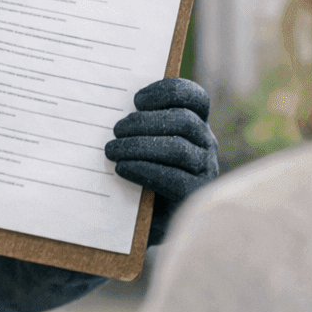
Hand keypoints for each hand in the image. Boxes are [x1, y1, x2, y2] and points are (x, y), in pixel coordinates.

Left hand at [104, 77, 218, 243]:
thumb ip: (135, 125)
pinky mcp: (196, 196)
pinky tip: (122, 168)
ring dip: (140, 146)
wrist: (147, 221)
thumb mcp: (140, 143)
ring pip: (179, 149)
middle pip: (184, 120)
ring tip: (111, 150)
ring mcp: (204, 169)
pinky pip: (173, 178)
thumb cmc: (139, 173)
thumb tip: (106, 107)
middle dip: (145, 122)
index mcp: (194, 123)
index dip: (167, 91)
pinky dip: (144, 169)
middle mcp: (205, 143)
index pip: (195, 97)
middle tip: (116, 130)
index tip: (136, 99)